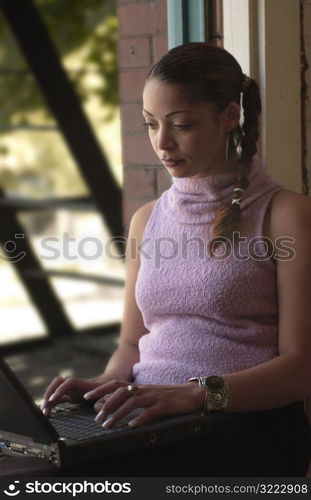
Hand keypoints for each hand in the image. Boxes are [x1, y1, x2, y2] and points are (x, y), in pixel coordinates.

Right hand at [41, 375, 109, 415]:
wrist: (112, 380)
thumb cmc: (111, 389)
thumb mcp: (110, 395)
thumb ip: (104, 401)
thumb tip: (98, 407)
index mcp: (86, 384)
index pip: (69, 382)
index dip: (61, 390)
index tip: (53, 399)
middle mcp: (77, 384)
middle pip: (58, 382)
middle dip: (49, 392)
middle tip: (44, 407)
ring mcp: (73, 388)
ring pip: (56, 387)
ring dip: (48, 397)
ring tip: (44, 412)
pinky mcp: (71, 393)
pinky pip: (58, 395)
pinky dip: (52, 402)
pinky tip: (49, 410)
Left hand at [83, 380, 204, 427]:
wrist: (192, 394)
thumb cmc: (168, 397)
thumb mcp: (149, 395)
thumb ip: (134, 398)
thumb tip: (114, 406)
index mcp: (140, 387)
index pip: (115, 384)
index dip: (100, 389)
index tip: (87, 397)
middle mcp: (144, 389)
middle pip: (121, 393)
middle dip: (106, 405)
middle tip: (96, 419)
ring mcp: (154, 396)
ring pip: (132, 402)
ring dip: (118, 414)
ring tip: (108, 426)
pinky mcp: (164, 405)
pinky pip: (150, 411)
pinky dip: (140, 418)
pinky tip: (131, 427)